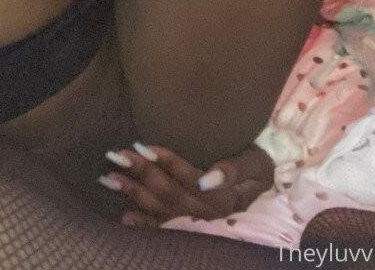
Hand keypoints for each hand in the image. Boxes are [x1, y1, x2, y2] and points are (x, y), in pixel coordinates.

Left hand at [97, 141, 273, 227]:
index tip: (140, 145)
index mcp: (221, 198)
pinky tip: (124, 217)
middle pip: (168, 192)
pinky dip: (143, 224)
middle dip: (140, 173)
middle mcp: (205, 213)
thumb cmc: (258, 167)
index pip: (187, 176)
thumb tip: (206, 178)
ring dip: (133, 193)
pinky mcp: (189, 226)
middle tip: (115, 154)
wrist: (266, 185)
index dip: (164, 161)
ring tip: (108, 178)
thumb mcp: (255, 166)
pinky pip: (164, 229)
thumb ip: (232, 171)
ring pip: (160, 208)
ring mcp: (195, 222)